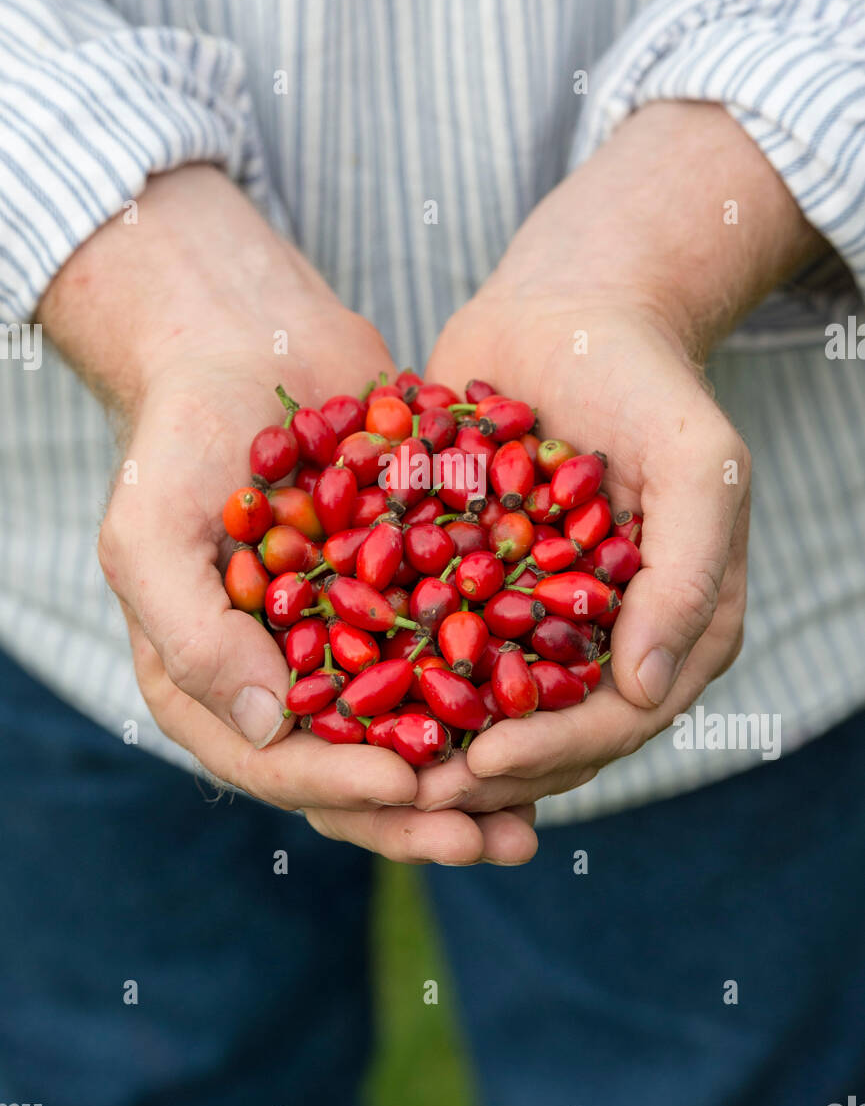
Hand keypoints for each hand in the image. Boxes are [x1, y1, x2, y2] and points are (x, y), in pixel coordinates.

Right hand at [39, 166, 537, 864]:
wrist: (250, 342)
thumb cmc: (182, 435)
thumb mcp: (151, 533)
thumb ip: (193, 638)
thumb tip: (265, 732)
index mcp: (210, 687)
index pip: (275, 766)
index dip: (343, 787)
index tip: (413, 787)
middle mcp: (280, 682)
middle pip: (355, 773)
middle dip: (427, 813)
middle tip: (500, 835)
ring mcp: (345, 646)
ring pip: (415, 734)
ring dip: (475, 778)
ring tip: (541, 810)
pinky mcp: (402, 602)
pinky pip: (453, 662)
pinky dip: (498, 692)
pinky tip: (558, 710)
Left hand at [414, 101, 821, 813]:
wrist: (563, 311)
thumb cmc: (644, 381)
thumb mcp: (699, 466)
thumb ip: (690, 575)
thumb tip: (648, 690)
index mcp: (671, 630)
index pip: (617, 719)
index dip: (554, 751)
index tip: (483, 763)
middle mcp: (601, 637)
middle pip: (543, 731)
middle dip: (477, 771)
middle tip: (405, 794)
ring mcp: (531, 615)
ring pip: (478, 702)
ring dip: (423, 742)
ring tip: (358, 765)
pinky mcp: (468, 585)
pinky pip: (427, 642)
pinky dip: (384, 670)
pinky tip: (326, 691)